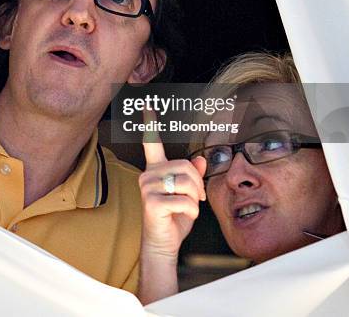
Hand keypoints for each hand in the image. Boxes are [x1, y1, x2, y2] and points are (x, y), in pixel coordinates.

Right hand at [139, 109, 206, 261]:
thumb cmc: (174, 217)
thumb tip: (201, 161)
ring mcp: (147, 187)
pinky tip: (180, 216)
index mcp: (156, 169)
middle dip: (197, 185)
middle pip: (186, 167)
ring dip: (195, 200)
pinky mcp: (151, 202)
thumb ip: (192, 176)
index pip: (152, 142)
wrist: (163, 243)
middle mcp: (148, 174)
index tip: (148, 104)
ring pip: (187, 183)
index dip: (151, 122)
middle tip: (195, 199)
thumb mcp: (188, 194)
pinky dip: (191, 211)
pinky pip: (185, 201)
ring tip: (186, 209)